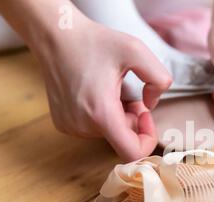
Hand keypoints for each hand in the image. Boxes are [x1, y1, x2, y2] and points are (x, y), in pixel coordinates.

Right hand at [33, 17, 171, 160]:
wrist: (55, 36)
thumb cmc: (95, 41)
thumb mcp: (137, 50)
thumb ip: (159, 78)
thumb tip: (151, 105)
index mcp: (101, 113)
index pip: (133, 153)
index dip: (148, 139)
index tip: (146, 114)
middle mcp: (83, 126)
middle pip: (123, 138)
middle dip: (133, 117)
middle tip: (127, 91)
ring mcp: (71, 127)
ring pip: (110, 132)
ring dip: (118, 114)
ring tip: (110, 88)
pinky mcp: (64, 124)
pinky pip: (94, 128)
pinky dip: (102, 114)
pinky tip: (96, 92)